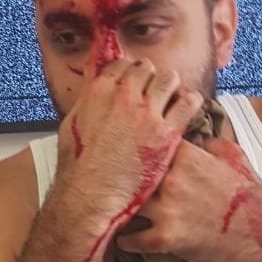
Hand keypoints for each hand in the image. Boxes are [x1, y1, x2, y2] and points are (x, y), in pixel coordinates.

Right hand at [55, 58, 203, 225]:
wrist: (89, 196)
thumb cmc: (77, 167)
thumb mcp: (72, 124)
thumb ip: (88, 99)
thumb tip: (96, 83)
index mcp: (99, 91)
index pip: (122, 65)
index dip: (129, 72)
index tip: (134, 81)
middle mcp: (124, 96)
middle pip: (146, 69)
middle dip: (149, 78)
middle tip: (152, 92)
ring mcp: (146, 114)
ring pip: (169, 79)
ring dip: (170, 86)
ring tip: (170, 98)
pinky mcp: (166, 134)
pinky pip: (188, 103)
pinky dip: (189, 101)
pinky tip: (187, 108)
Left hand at [116, 138, 261, 261]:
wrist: (260, 236)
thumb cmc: (248, 198)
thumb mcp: (235, 156)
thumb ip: (210, 141)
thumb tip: (196, 135)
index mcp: (187, 156)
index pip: (149, 141)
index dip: (138, 146)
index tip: (128, 151)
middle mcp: (172, 179)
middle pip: (132, 172)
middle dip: (123, 177)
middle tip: (112, 180)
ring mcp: (167, 208)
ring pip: (128, 203)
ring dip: (120, 207)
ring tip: (111, 208)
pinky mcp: (167, 237)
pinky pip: (134, 238)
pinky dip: (126, 240)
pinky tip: (123, 238)